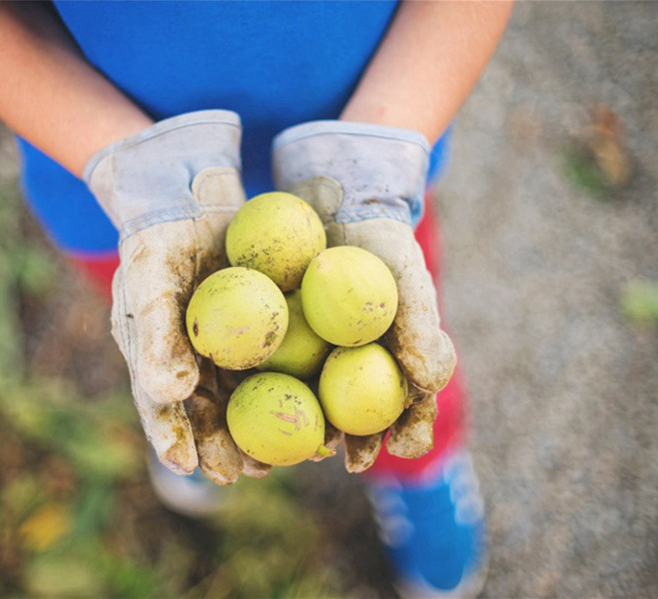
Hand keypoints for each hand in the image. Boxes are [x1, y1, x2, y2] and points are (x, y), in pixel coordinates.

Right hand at [84, 110, 266, 483]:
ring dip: (268, 427)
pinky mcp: (262, 328)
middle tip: (252, 472)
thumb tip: (168, 394)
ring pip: (248, 397)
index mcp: (156, 359)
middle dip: (229, 447)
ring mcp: (228, 347)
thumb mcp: (150, 282)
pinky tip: (323, 401)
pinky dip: (297, 385)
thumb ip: (156, 338)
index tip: (194, 468)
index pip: (163, 409)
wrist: (188, 196)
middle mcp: (191, 361)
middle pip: (210, 414)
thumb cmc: (158, 241)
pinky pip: (280, 363)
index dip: (177, 441)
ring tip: (293, 451)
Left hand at [272, 121, 455, 472]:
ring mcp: (299, 352)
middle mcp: (341, 365)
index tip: (369, 459)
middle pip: (335, 415)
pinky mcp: (262, 333)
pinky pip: (249, 363)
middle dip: (320, 445)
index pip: (388, 411)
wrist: (339, 197)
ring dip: (275, 430)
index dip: (383, 439)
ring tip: (261, 453)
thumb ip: (421, 327)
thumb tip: (431, 383)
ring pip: (287, 398)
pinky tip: (226, 401)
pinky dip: (240, 384)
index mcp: (382, 365)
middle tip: (311, 461)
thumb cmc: (382, 242)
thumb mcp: (406, 276)